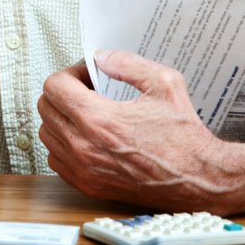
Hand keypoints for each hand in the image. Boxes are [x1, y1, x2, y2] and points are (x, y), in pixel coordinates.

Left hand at [36, 50, 244, 212]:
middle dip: (63, 93)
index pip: (54, 87)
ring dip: (61, 118)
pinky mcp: (88, 186)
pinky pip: (55, 159)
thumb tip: (101, 58)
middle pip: (45, 108)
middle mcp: (85, 147)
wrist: (199, 180)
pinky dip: (64, 144)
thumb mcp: (165, 84)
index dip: (69, 74)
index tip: (87, 76)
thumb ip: (128, 64)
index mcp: (99, 120)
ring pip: (46, 134)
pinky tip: (87, 137)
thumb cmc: (185, 138)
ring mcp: (84, 170)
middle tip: (87, 90)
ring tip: (87, 113)